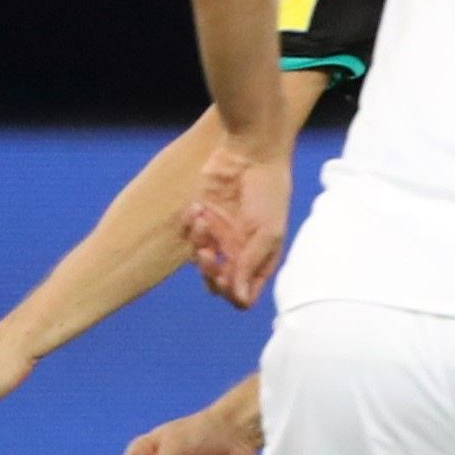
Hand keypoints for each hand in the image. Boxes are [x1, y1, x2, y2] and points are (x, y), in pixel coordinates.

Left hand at [180, 135, 291, 307]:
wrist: (250, 154)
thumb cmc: (268, 192)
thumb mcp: (267, 232)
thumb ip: (250, 265)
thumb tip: (240, 300)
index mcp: (260, 259)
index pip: (243, 294)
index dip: (231, 292)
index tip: (225, 274)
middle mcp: (239, 252)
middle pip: (217, 284)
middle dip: (209, 272)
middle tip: (208, 253)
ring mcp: (219, 236)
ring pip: (198, 261)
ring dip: (198, 242)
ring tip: (204, 218)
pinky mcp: (201, 218)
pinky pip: (187, 235)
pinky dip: (189, 224)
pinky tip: (198, 208)